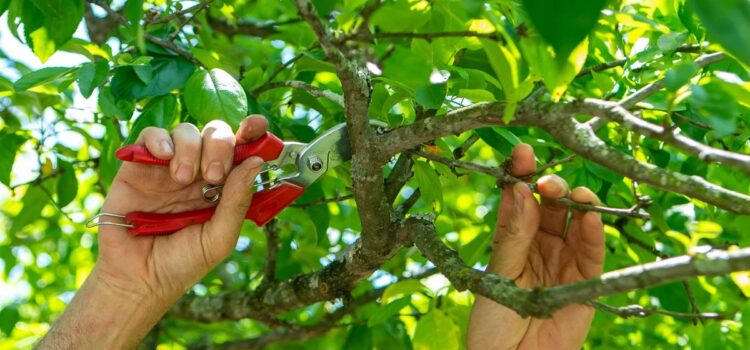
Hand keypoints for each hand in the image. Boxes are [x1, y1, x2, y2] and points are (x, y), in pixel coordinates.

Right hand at [97, 116, 268, 300]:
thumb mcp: (219, 238)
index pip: (242, 150)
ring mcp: (168, 167)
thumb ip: (237, 201)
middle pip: (216, 134)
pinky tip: (164, 159)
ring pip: (186, 131)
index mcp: (223, 187)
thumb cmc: (181, 263)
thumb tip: (256, 162)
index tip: (259, 126)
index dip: (253, 133)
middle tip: (214, 176)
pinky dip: (160, 140)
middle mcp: (198, 172)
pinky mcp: (138, 166)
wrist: (137, 279)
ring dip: (191, 148)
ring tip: (183, 178)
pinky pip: (150, 135)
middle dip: (220, 146)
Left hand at [467, 144, 604, 349]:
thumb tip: (518, 189)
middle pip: (551, 205)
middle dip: (551, 186)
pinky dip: (594, 233)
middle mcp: (538, 244)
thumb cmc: (493, 324)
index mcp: (511, 239)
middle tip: (546, 182)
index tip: (522, 152)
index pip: (518, 199)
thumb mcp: (498, 277)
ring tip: (571, 195)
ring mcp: (562, 260)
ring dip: (577, 203)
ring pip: (576, 222)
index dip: (521, 174)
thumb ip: (513, 236)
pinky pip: (592, 252)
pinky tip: (590, 217)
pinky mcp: (585, 281)